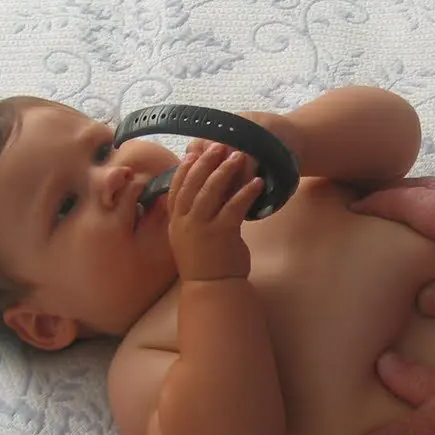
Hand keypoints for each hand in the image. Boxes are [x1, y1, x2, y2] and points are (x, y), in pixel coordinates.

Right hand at [167, 143, 262, 280]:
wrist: (212, 289)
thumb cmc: (205, 263)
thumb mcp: (191, 238)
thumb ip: (194, 217)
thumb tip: (204, 194)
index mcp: (176, 222)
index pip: (176, 188)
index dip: (184, 168)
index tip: (193, 152)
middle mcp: (185, 222)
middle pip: (193, 184)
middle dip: (206, 162)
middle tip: (219, 145)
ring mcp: (202, 228)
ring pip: (210, 191)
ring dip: (225, 171)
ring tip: (239, 156)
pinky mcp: (222, 234)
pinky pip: (234, 207)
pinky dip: (246, 192)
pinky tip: (257, 183)